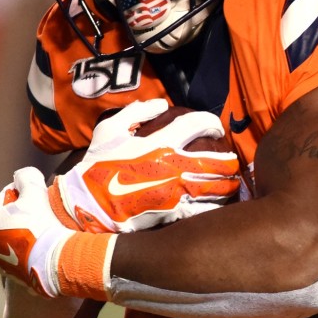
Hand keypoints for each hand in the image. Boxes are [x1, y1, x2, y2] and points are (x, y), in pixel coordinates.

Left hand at [0, 166, 77, 295]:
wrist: (53, 259)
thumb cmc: (40, 222)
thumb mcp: (34, 190)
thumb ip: (26, 176)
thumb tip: (22, 176)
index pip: (6, 196)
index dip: (24, 192)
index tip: (40, 194)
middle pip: (11, 219)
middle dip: (26, 214)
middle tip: (46, 211)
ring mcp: (1, 263)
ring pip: (17, 240)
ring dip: (29, 234)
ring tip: (49, 231)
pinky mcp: (15, 277)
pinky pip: (25, 258)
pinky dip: (34, 252)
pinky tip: (47, 249)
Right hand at [52, 99, 241, 232]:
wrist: (86, 205)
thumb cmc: (97, 166)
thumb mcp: (109, 130)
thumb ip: (137, 111)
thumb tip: (161, 103)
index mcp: (160, 142)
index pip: (198, 123)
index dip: (212, 122)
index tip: (216, 128)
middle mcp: (173, 165)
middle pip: (217, 160)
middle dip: (230, 160)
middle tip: (232, 161)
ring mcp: (176, 191)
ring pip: (216, 186)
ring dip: (228, 183)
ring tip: (231, 183)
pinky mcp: (173, 214)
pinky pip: (204, 210)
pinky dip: (214, 206)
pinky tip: (217, 204)